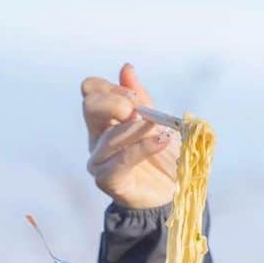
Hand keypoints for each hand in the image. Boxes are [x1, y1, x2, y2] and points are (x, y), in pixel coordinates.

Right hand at [81, 62, 181, 209]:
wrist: (173, 194)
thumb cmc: (163, 158)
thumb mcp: (157, 122)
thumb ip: (141, 98)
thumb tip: (126, 68)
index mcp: (105, 119)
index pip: (91, 90)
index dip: (110, 87)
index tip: (134, 96)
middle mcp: (97, 137)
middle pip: (90, 106)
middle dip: (115, 102)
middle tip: (137, 111)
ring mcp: (99, 160)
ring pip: (110, 136)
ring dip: (138, 129)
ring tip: (161, 130)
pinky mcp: (108, 180)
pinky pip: (121, 160)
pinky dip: (143, 148)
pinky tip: (162, 142)